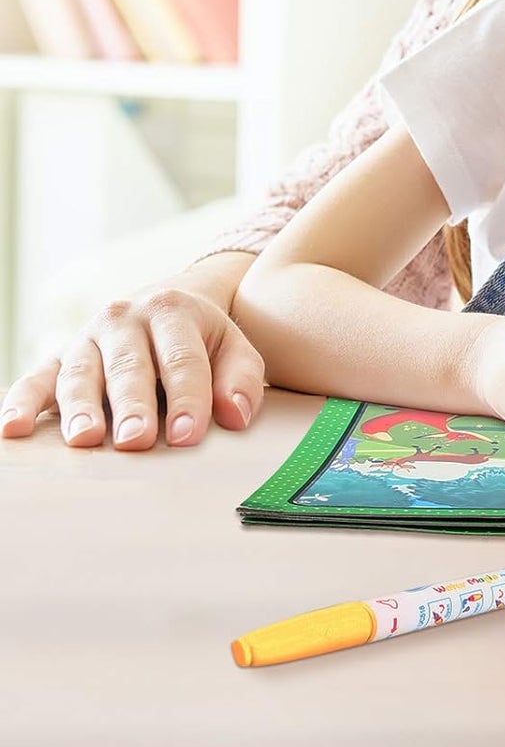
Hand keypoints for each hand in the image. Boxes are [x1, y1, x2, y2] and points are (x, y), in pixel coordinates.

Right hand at [0, 255, 265, 449]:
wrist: (164, 306)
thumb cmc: (202, 341)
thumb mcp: (233, 348)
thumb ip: (240, 380)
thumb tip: (236, 416)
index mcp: (172, 312)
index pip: (182, 359)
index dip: (187, 398)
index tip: (189, 435)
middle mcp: (125, 320)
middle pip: (129, 367)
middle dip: (133, 405)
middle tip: (136, 441)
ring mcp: (87, 338)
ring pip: (81, 373)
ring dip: (80, 407)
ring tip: (85, 439)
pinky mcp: (56, 358)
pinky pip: (35, 379)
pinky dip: (21, 403)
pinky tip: (14, 430)